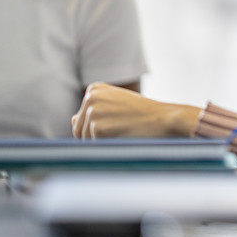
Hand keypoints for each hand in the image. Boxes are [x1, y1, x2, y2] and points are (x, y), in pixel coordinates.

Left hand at [71, 82, 200, 138]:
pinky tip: (124, 136)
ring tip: (124, 131)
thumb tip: (72, 120)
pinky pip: (94, 146)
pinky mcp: (97, 128)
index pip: (81, 119)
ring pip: (85, 140)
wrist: (164, 119)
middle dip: (97, 136)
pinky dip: (108, 147)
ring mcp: (92, 112)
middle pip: (78, 130)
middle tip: (123, 128)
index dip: (100, 126)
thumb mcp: (118, 105)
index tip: (120, 119)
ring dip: (103, 143)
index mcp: (94, 89)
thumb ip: (95, 111)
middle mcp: (90, 97)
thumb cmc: (144, 114)